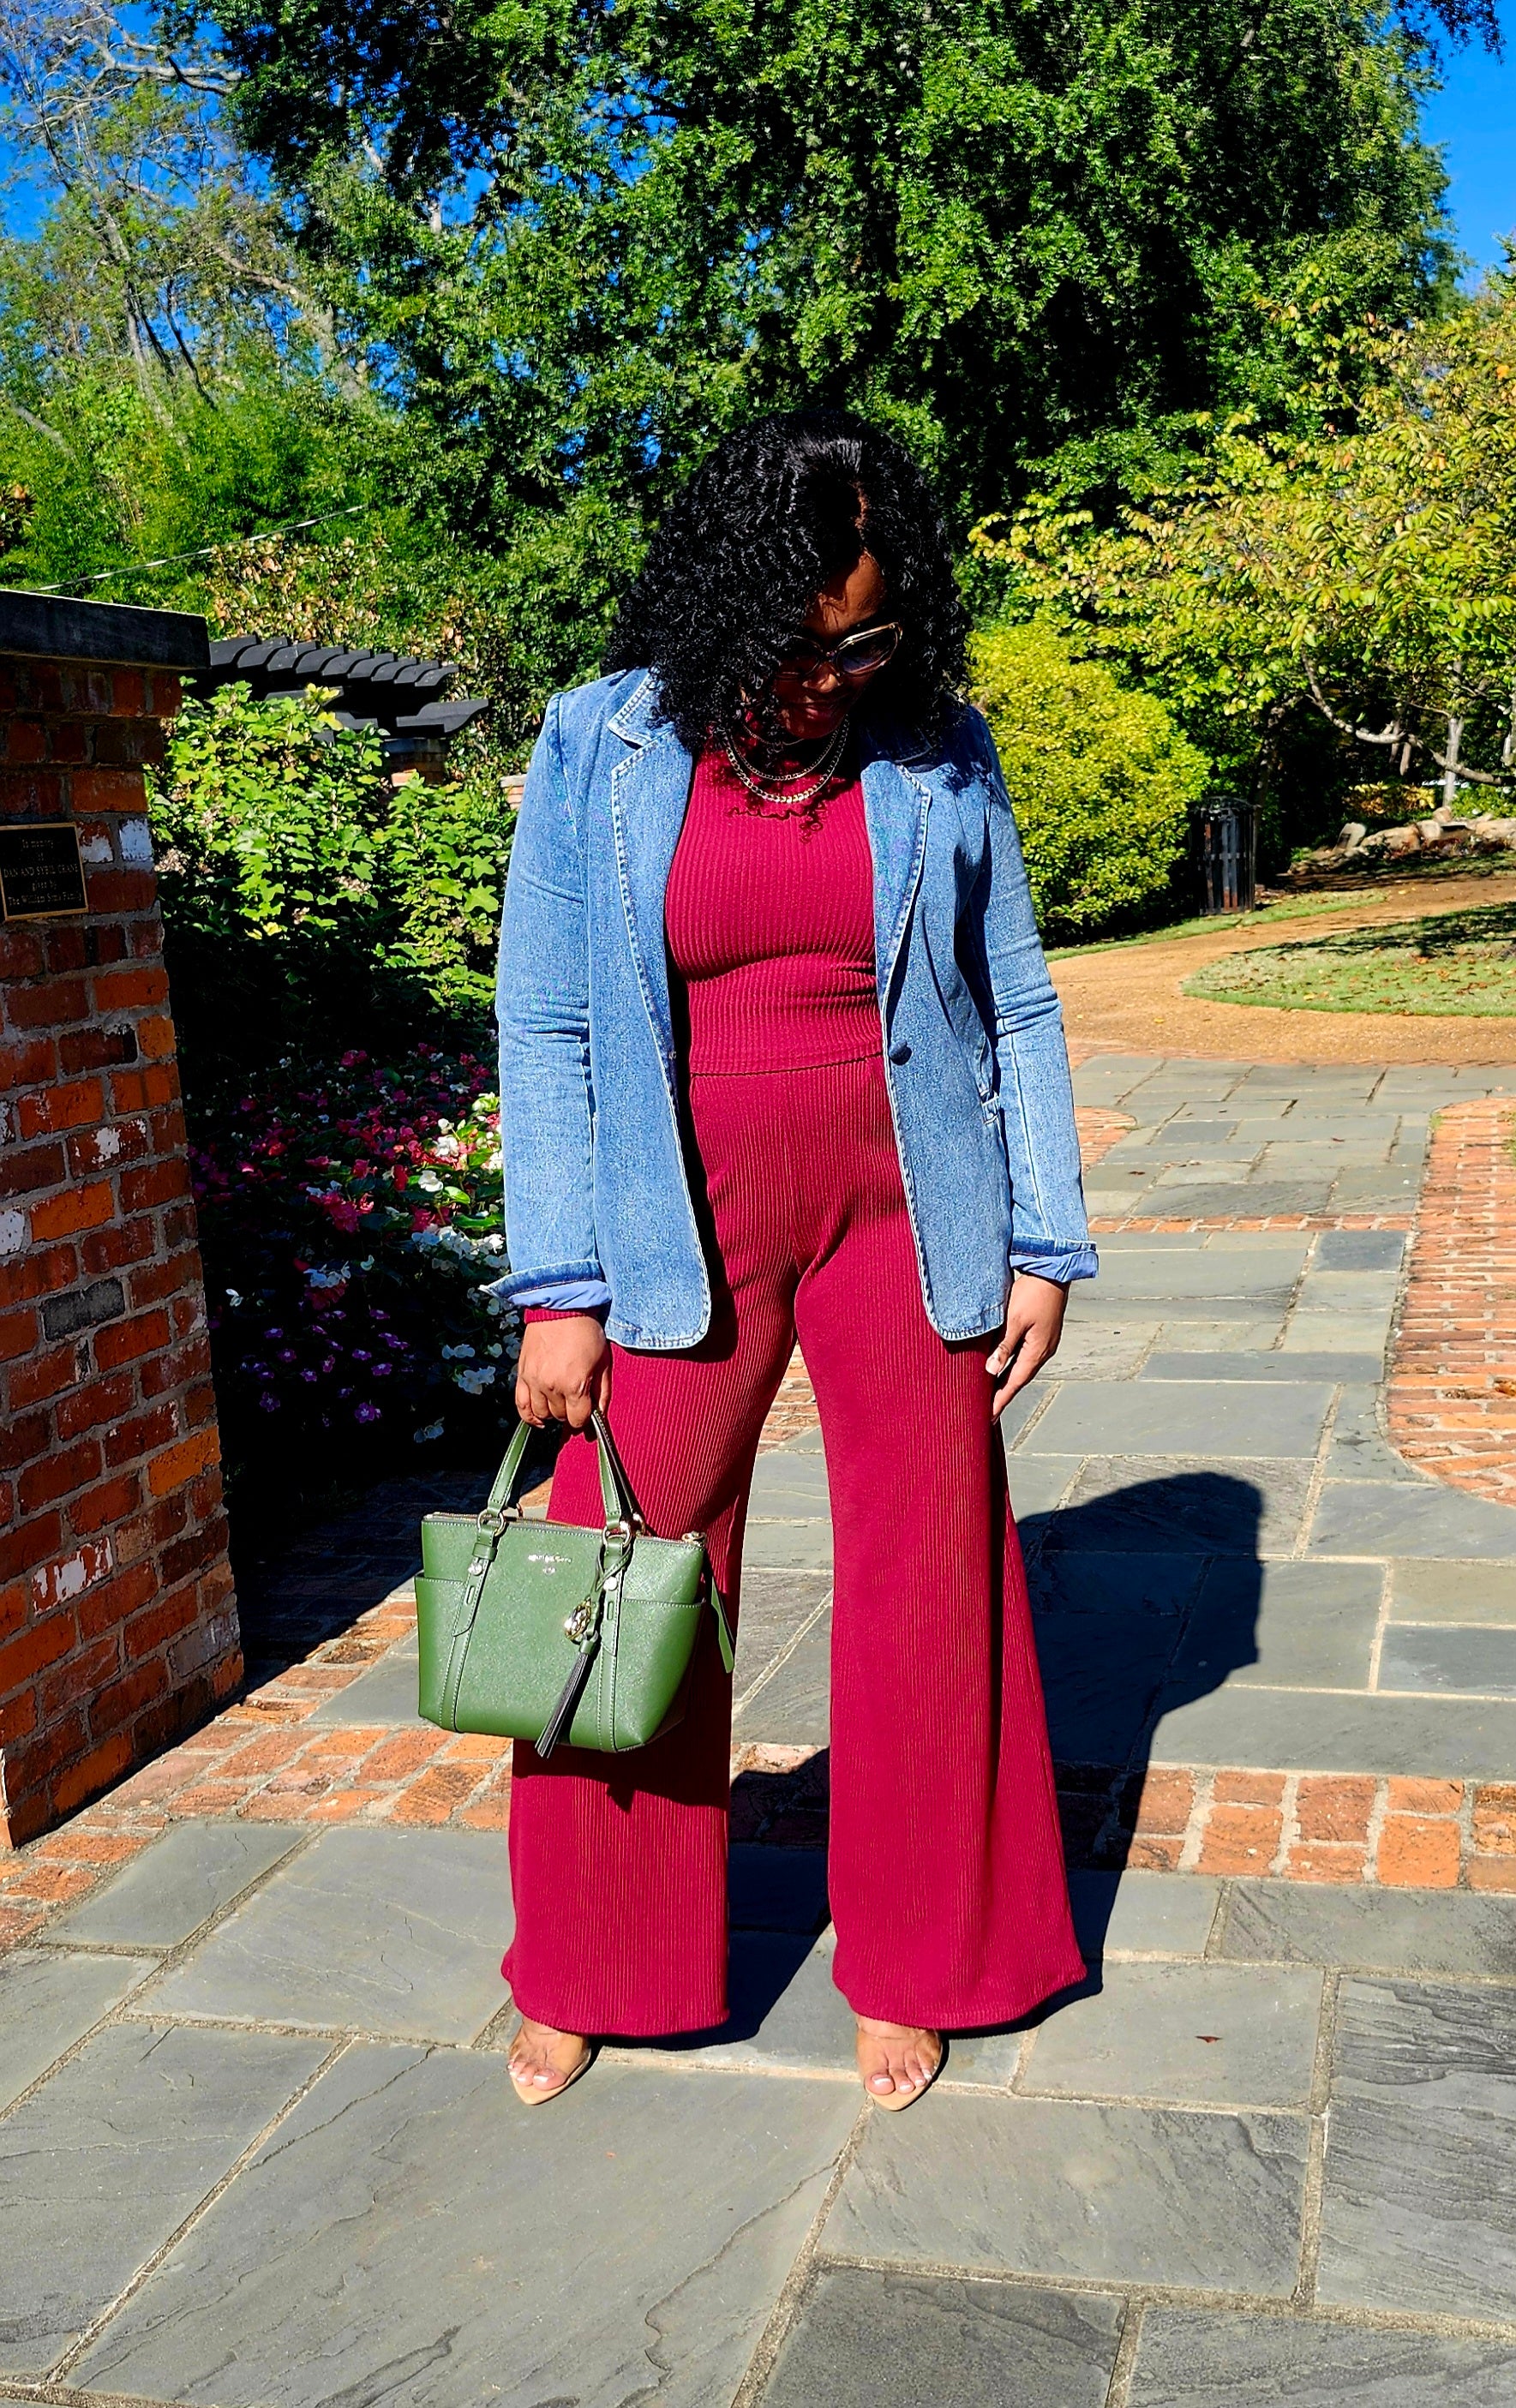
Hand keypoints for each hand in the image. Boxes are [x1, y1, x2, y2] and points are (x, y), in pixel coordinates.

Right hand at [516, 1316, 611, 1430]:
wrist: (560, 1308)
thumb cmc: (585, 1332)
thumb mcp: (603, 1361)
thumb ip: (602, 1391)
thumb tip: (600, 1413)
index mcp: (574, 1385)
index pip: (577, 1419)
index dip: (584, 1418)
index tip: (587, 1411)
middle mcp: (551, 1387)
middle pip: (559, 1416)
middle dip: (569, 1412)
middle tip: (575, 1401)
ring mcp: (534, 1381)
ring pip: (541, 1413)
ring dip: (551, 1413)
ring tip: (559, 1404)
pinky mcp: (522, 1374)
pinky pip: (521, 1404)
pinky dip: (528, 1416)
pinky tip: (538, 1418)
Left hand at [986, 1273, 1068, 1416]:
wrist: (1053, 1273)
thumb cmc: (1033, 1293)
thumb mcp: (1013, 1320)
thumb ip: (1003, 1347)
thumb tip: (991, 1370)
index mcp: (1036, 1351)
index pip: (1014, 1383)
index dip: (1000, 1400)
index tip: (990, 1415)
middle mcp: (1043, 1351)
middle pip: (1020, 1378)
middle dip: (1004, 1394)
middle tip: (989, 1409)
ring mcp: (1045, 1343)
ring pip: (1023, 1367)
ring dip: (1009, 1380)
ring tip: (994, 1392)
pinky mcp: (1043, 1334)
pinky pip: (1026, 1356)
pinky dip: (1014, 1365)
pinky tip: (1005, 1365)